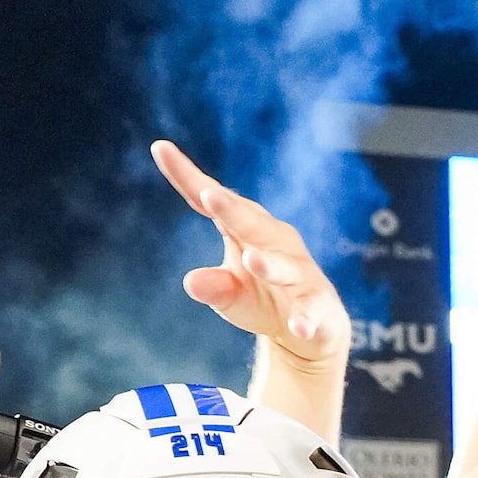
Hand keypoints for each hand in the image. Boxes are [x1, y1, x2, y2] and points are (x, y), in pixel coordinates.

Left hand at [152, 139, 347, 375]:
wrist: (309, 328)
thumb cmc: (263, 298)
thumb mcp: (230, 295)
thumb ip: (214, 286)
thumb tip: (191, 281)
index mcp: (247, 229)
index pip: (213, 201)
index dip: (187, 177)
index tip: (160, 148)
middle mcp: (275, 242)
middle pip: (250, 223)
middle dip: (231, 210)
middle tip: (208, 194)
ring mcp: (299, 273)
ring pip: (281, 266)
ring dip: (267, 264)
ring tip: (250, 260)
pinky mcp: (317, 304)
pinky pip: (309, 310)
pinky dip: (304, 318)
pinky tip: (298, 327)